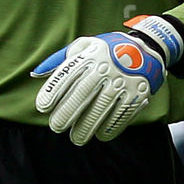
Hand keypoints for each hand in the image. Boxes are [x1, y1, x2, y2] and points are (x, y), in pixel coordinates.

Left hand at [32, 15, 181, 144]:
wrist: (148, 47)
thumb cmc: (107, 50)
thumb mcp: (84, 46)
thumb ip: (59, 59)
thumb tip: (35, 74)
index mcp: (91, 54)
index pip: (68, 73)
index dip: (53, 90)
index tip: (43, 106)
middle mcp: (107, 67)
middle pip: (83, 93)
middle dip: (67, 112)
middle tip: (57, 126)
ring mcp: (124, 80)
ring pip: (102, 107)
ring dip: (87, 125)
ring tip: (77, 137)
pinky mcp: (138, 93)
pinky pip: (122, 113)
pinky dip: (110, 127)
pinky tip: (100, 135)